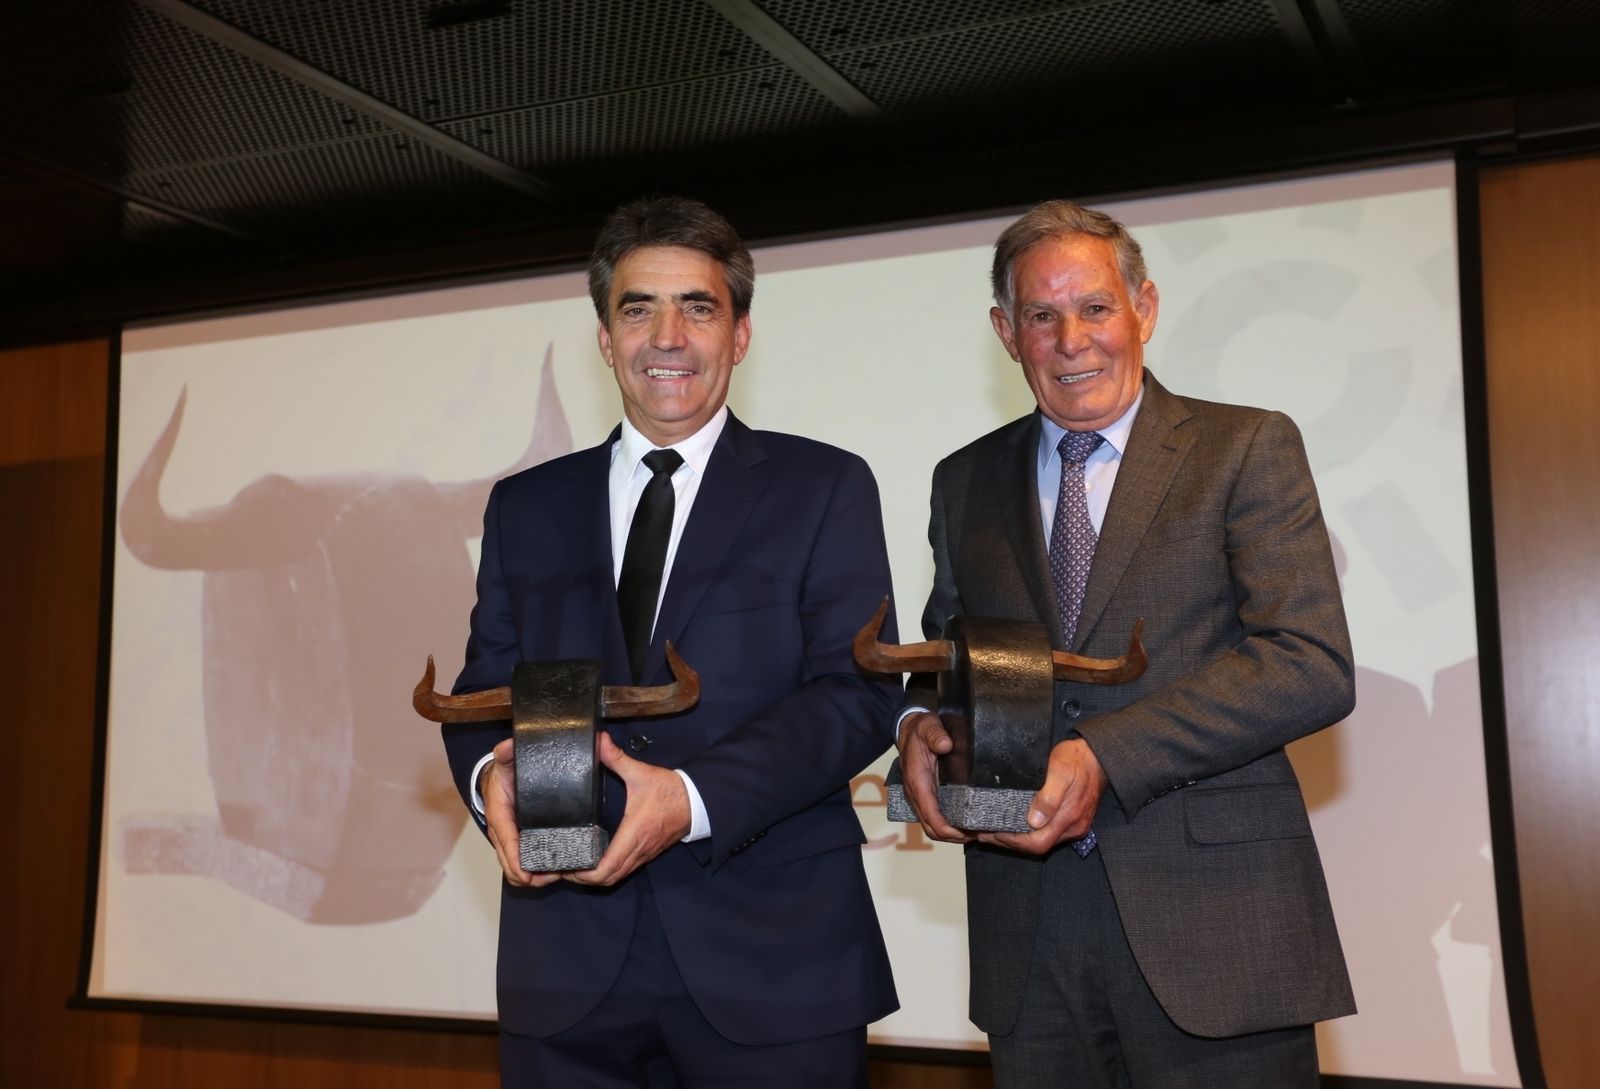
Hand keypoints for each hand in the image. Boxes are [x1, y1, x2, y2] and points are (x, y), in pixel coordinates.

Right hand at [481, 737, 558, 887]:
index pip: (506, 842)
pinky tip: (554, 869)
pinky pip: (521, 864)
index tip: (529, 874)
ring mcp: (509, 839)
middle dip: (529, 876)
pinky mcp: (518, 842)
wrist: (497, 776)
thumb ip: (507, 752)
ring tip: (557, 874)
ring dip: (533, 877)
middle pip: (510, 864)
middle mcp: (502, 832)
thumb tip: (507, 747)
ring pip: (515, 869)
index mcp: (499, 814)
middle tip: (555, 875)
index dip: (516, 860)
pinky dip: (534, 872)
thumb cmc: (504, 771)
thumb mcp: (506, 759)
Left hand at [566, 733, 690, 886]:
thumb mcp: (641, 773)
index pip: (605, 868)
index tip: (564, 867)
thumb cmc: (670, 790)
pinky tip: (594, 860)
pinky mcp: (646, 853)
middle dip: (582, 878)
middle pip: (606, 879)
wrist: (698, 801)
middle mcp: (637, 850)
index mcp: (633, 834)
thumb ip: (617, 758)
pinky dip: (607, 872)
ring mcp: (643, 855)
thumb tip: (599, 741)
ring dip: (594, 877)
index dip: (583, 874)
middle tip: (562, 866)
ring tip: (574, 866)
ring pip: (615, 877)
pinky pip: (623, 871)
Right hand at [897, 711, 972, 843]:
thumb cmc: (921, 729)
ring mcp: (920, 797)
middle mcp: (917, 793)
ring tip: (975, 833)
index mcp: (917, 780)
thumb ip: (935, 734)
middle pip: (930, 827)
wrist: (909, 730)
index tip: (964, 833)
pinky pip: (935, 819)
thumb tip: (946, 745)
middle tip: (977, 835)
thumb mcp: (928, 726)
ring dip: (951, 835)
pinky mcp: (926, 797)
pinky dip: (949, 827)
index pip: (929, 812)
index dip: (945, 827)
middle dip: (952, 836)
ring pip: (931, 827)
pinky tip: (966, 825)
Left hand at [979, 738, 1105, 855]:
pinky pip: (1049, 834)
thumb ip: (1049, 797)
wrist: (1096, 756)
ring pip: (1042, 841)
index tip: (991, 833)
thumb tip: (1034, 820)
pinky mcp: (1072, 821)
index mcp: (1069, 818)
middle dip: (1010, 842)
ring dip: (1018, 838)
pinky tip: (1015, 824)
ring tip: (994, 830)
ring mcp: (1073, 826)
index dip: (1013, 842)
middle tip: (985, 833)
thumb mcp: (1060, 771)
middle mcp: (1072, 827)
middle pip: (1037, 846)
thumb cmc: (1075, 760)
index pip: (1037, 843)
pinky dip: (1029, 832)